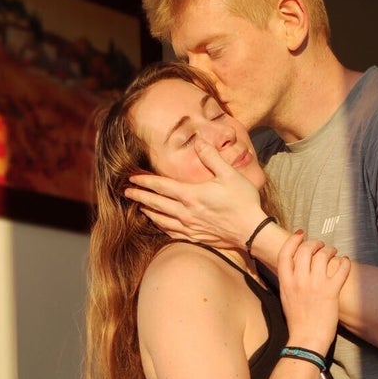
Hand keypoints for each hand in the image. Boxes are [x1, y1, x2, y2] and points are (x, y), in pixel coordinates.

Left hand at [124, 138, 265, 248]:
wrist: (252, 231)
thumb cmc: (243, 201)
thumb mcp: (230, 175)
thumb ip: (212, 157)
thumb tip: (198, 141)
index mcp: (191, 195)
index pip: (161, 186)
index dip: (144, 181)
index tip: (131, 178)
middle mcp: (185, 212)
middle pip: (155, 203)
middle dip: (139, 196)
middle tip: (126, 192)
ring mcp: (189, 227)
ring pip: (160, 219)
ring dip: (147, 211)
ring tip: (138, 206)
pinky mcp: (195, 237)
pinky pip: (170, 232)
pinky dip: (160, 225)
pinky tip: (158, 223)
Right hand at [277, 230, 350, 354]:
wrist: (306, 339)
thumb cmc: (296, 320)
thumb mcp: (285, 296)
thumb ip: (290, 280)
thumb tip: (299, 265)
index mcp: (285, 281)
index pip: (286, 252)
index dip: (293, 240)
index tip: (300, 234)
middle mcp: (299, 280)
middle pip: (306, 249)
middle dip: (315, 243)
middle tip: (321, 245)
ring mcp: (315, 285)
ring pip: (323, 255)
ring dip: (330, 250)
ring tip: (333, 253)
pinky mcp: (331, 291)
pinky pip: (341, 268)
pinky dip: (345, 262)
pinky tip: (345, 262)